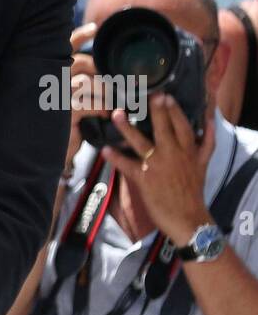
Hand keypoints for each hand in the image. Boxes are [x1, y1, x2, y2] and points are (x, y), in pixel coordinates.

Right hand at [66, 22, 107, 169]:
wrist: (52, 150)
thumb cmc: (68, 122)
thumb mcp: (74, 99)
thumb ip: (84, 82)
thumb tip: (108, 73)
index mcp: (55, 72)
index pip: (64, 48)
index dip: (78, 36)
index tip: (94, 28)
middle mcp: (52, 80)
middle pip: (79, 62)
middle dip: (99, 70)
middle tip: (113, 83)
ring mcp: (56, 96)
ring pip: (85, 82)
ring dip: (104, 92)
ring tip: (112, 102)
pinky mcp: (62, 114)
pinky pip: (86, 104)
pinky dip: (100, 107)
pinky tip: (105, 114)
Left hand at [101, 93, 213, 244]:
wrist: (189, 220)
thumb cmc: (194, 191)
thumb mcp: (204, 164)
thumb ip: (206, 142)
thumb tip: (210, 120)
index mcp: (188, 151)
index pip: (183, 126)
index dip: (174, 110)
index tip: (166, 95)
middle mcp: (173, 155)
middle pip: (164, 128)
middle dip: (156, 111)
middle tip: (147, 95)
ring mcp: (157, 166)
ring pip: (141, 143)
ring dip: (128, 128)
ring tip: (117, 114)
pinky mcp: (144, 179)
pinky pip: (127, 165)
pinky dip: (115, 157)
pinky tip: (104, 149)